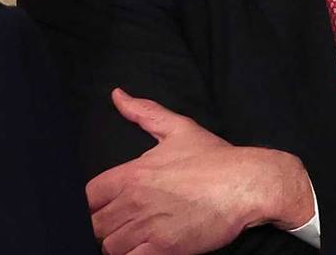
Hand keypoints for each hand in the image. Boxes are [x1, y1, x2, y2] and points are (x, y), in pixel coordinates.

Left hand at [87, 88, 314, 254]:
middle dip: (106, 226)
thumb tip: (117, 95)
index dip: (94, 204)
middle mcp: (134, 201)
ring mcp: (147, 227)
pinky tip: (148, 248)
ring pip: (110, 247)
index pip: (87, 196)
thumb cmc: (215, 159)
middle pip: (94, 225)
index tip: (107, 206)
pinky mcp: (163, 249)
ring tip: (139, 237)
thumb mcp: (179, 129)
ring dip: (121, 244)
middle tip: (127, 223)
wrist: (248, 184)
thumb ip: (144, 113)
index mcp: (132, 174)